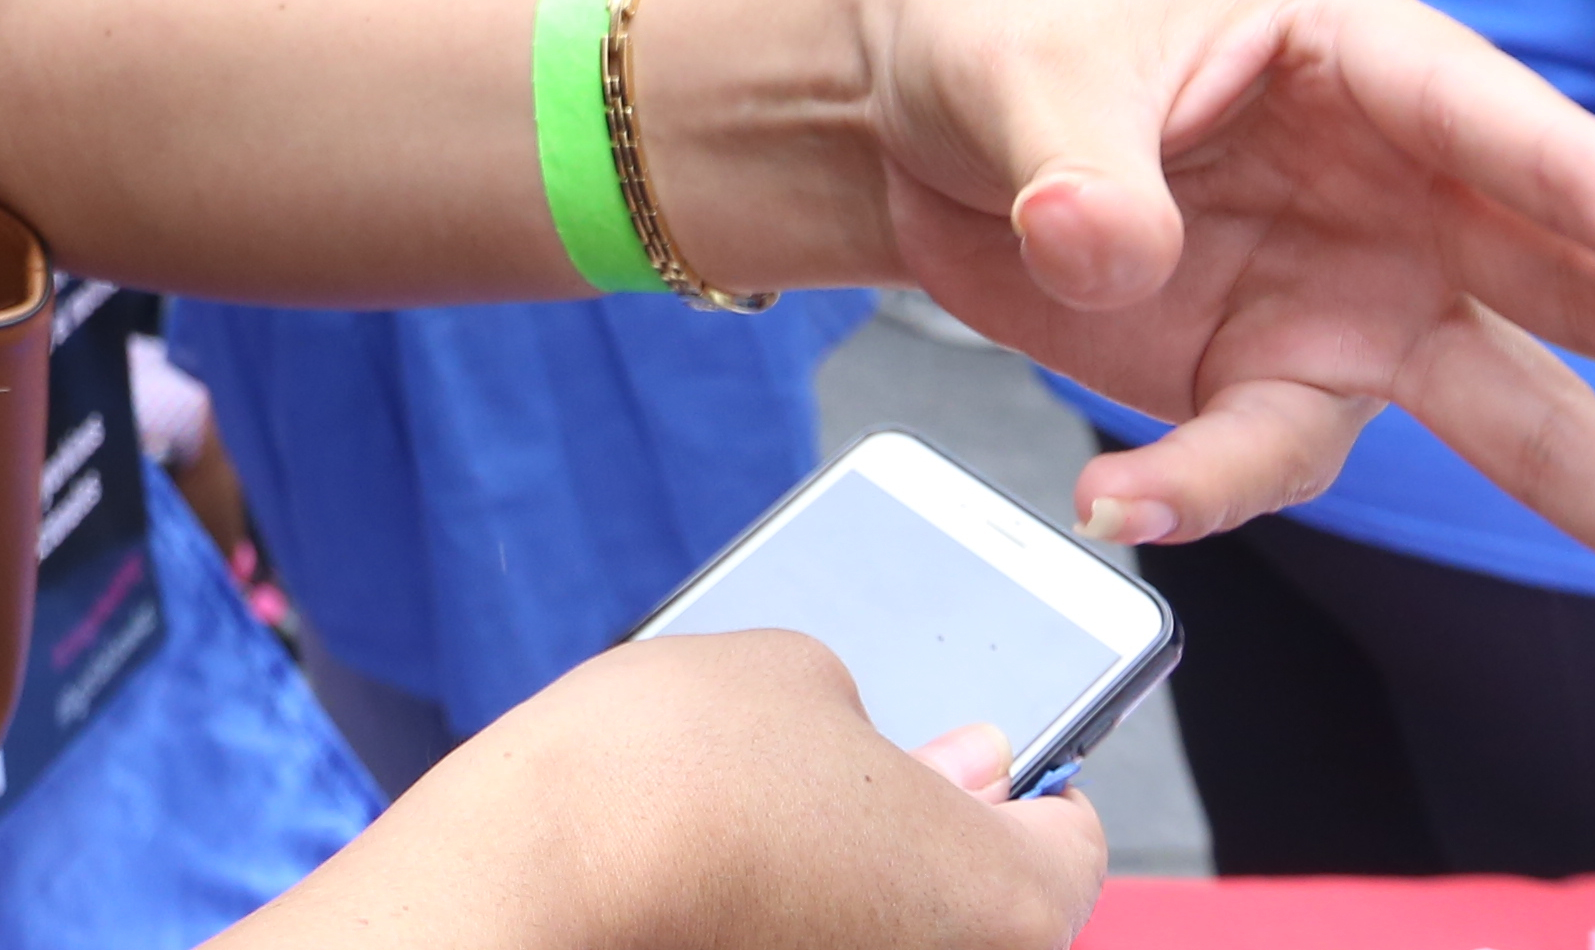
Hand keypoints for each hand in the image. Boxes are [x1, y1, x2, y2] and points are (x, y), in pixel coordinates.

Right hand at [235, 628, 1096, 949]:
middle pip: (977, 897)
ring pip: (883, 926)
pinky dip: (782, 909)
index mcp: (1012, 899)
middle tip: (855, 750)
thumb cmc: (672, 773)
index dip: (1027, 768)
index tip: (975, 735)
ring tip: (763, 796)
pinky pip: (806, 940)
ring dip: (848, 875)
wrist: (523, 890)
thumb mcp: (795, 671)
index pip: (1071, 836)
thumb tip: (940, 767)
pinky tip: (713, 859)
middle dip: (929, 824)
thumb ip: (888, 716)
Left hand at [763, 0, 1594, 729]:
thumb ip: (1077, 167)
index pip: (1499, 120)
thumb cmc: (1000, 46)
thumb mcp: (1022, 72)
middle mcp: (1413, 189)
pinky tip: (1119, 495)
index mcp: (1368, 56)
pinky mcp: (1298, 384)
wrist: (911, 127)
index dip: (1590, 182)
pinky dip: (1207, 492)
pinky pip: (1287, 464)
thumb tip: (1106, 253)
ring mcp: (1374, 302)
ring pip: (1555, 430)